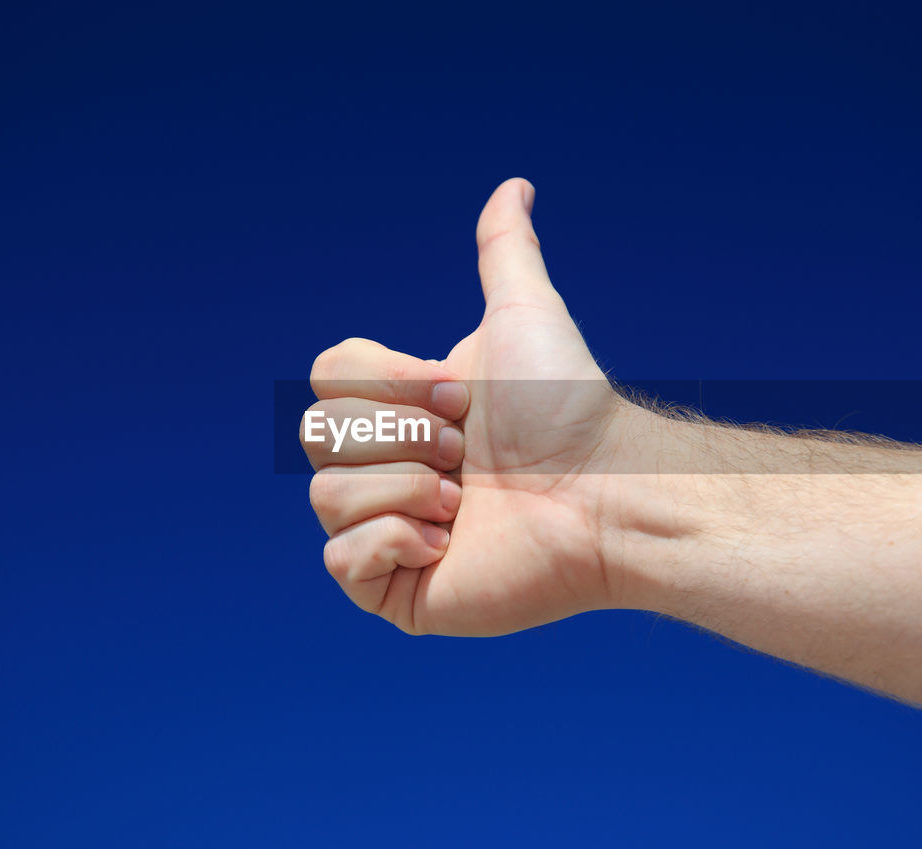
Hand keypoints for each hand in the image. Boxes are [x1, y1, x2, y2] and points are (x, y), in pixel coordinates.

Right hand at [302, 178, 631, 635]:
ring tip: (469, 504)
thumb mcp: (524, 314)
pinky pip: (340, 563)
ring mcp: (389, 531)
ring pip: (326, 497)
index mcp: (402, 409)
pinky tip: (448, 544)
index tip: (463, 397)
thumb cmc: (569, 409)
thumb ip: (505, 252)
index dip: (391, 382)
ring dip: (408, 490)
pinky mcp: (397, 590)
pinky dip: (392, 544)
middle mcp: (388, 468)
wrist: (605, 492)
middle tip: (470, 454)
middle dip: (404, 437)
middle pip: (316, 434)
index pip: (328, 377)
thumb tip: (514, 185)